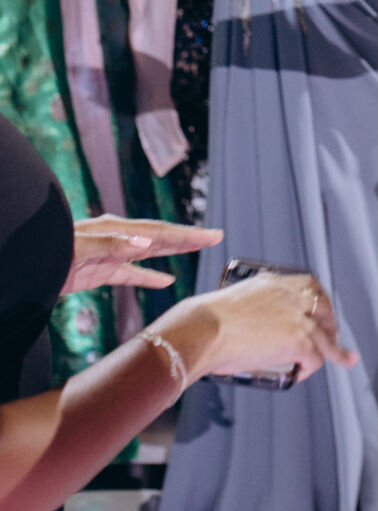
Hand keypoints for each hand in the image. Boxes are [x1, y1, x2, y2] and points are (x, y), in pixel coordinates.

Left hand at [64, 216, 223, 294]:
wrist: (28, 264)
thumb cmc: (51, 253)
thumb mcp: (80, 248)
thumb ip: (112, 244)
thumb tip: (146, 242)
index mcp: (118, 230)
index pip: (160, 232)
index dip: (188, 235)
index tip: (213, 235)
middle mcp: (119, 238)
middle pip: (161, 238)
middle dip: (188, 238)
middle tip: (215, 237)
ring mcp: (111, 254)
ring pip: (150, 252)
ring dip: (173, 252)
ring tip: (197, 250)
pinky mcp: (102, 272)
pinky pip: (132, 273)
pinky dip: (150, 276)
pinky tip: (166, 279)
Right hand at [162, 270, 358, 384]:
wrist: (204, 330)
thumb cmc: (204, 322)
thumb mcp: (234, 304)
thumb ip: (248, 312)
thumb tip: (246, 332)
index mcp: (273, 283)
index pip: (308, 285)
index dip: (318, 300)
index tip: (319, 310)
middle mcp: (290, 295)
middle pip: (324, 307)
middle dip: (330, 322)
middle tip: (331, 336)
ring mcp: (297, 318)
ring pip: (326, 335)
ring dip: (334, 348)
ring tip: (341, 357)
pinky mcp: (299, 340)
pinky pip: (317, 358)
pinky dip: (311, 368)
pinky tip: (303, 373)